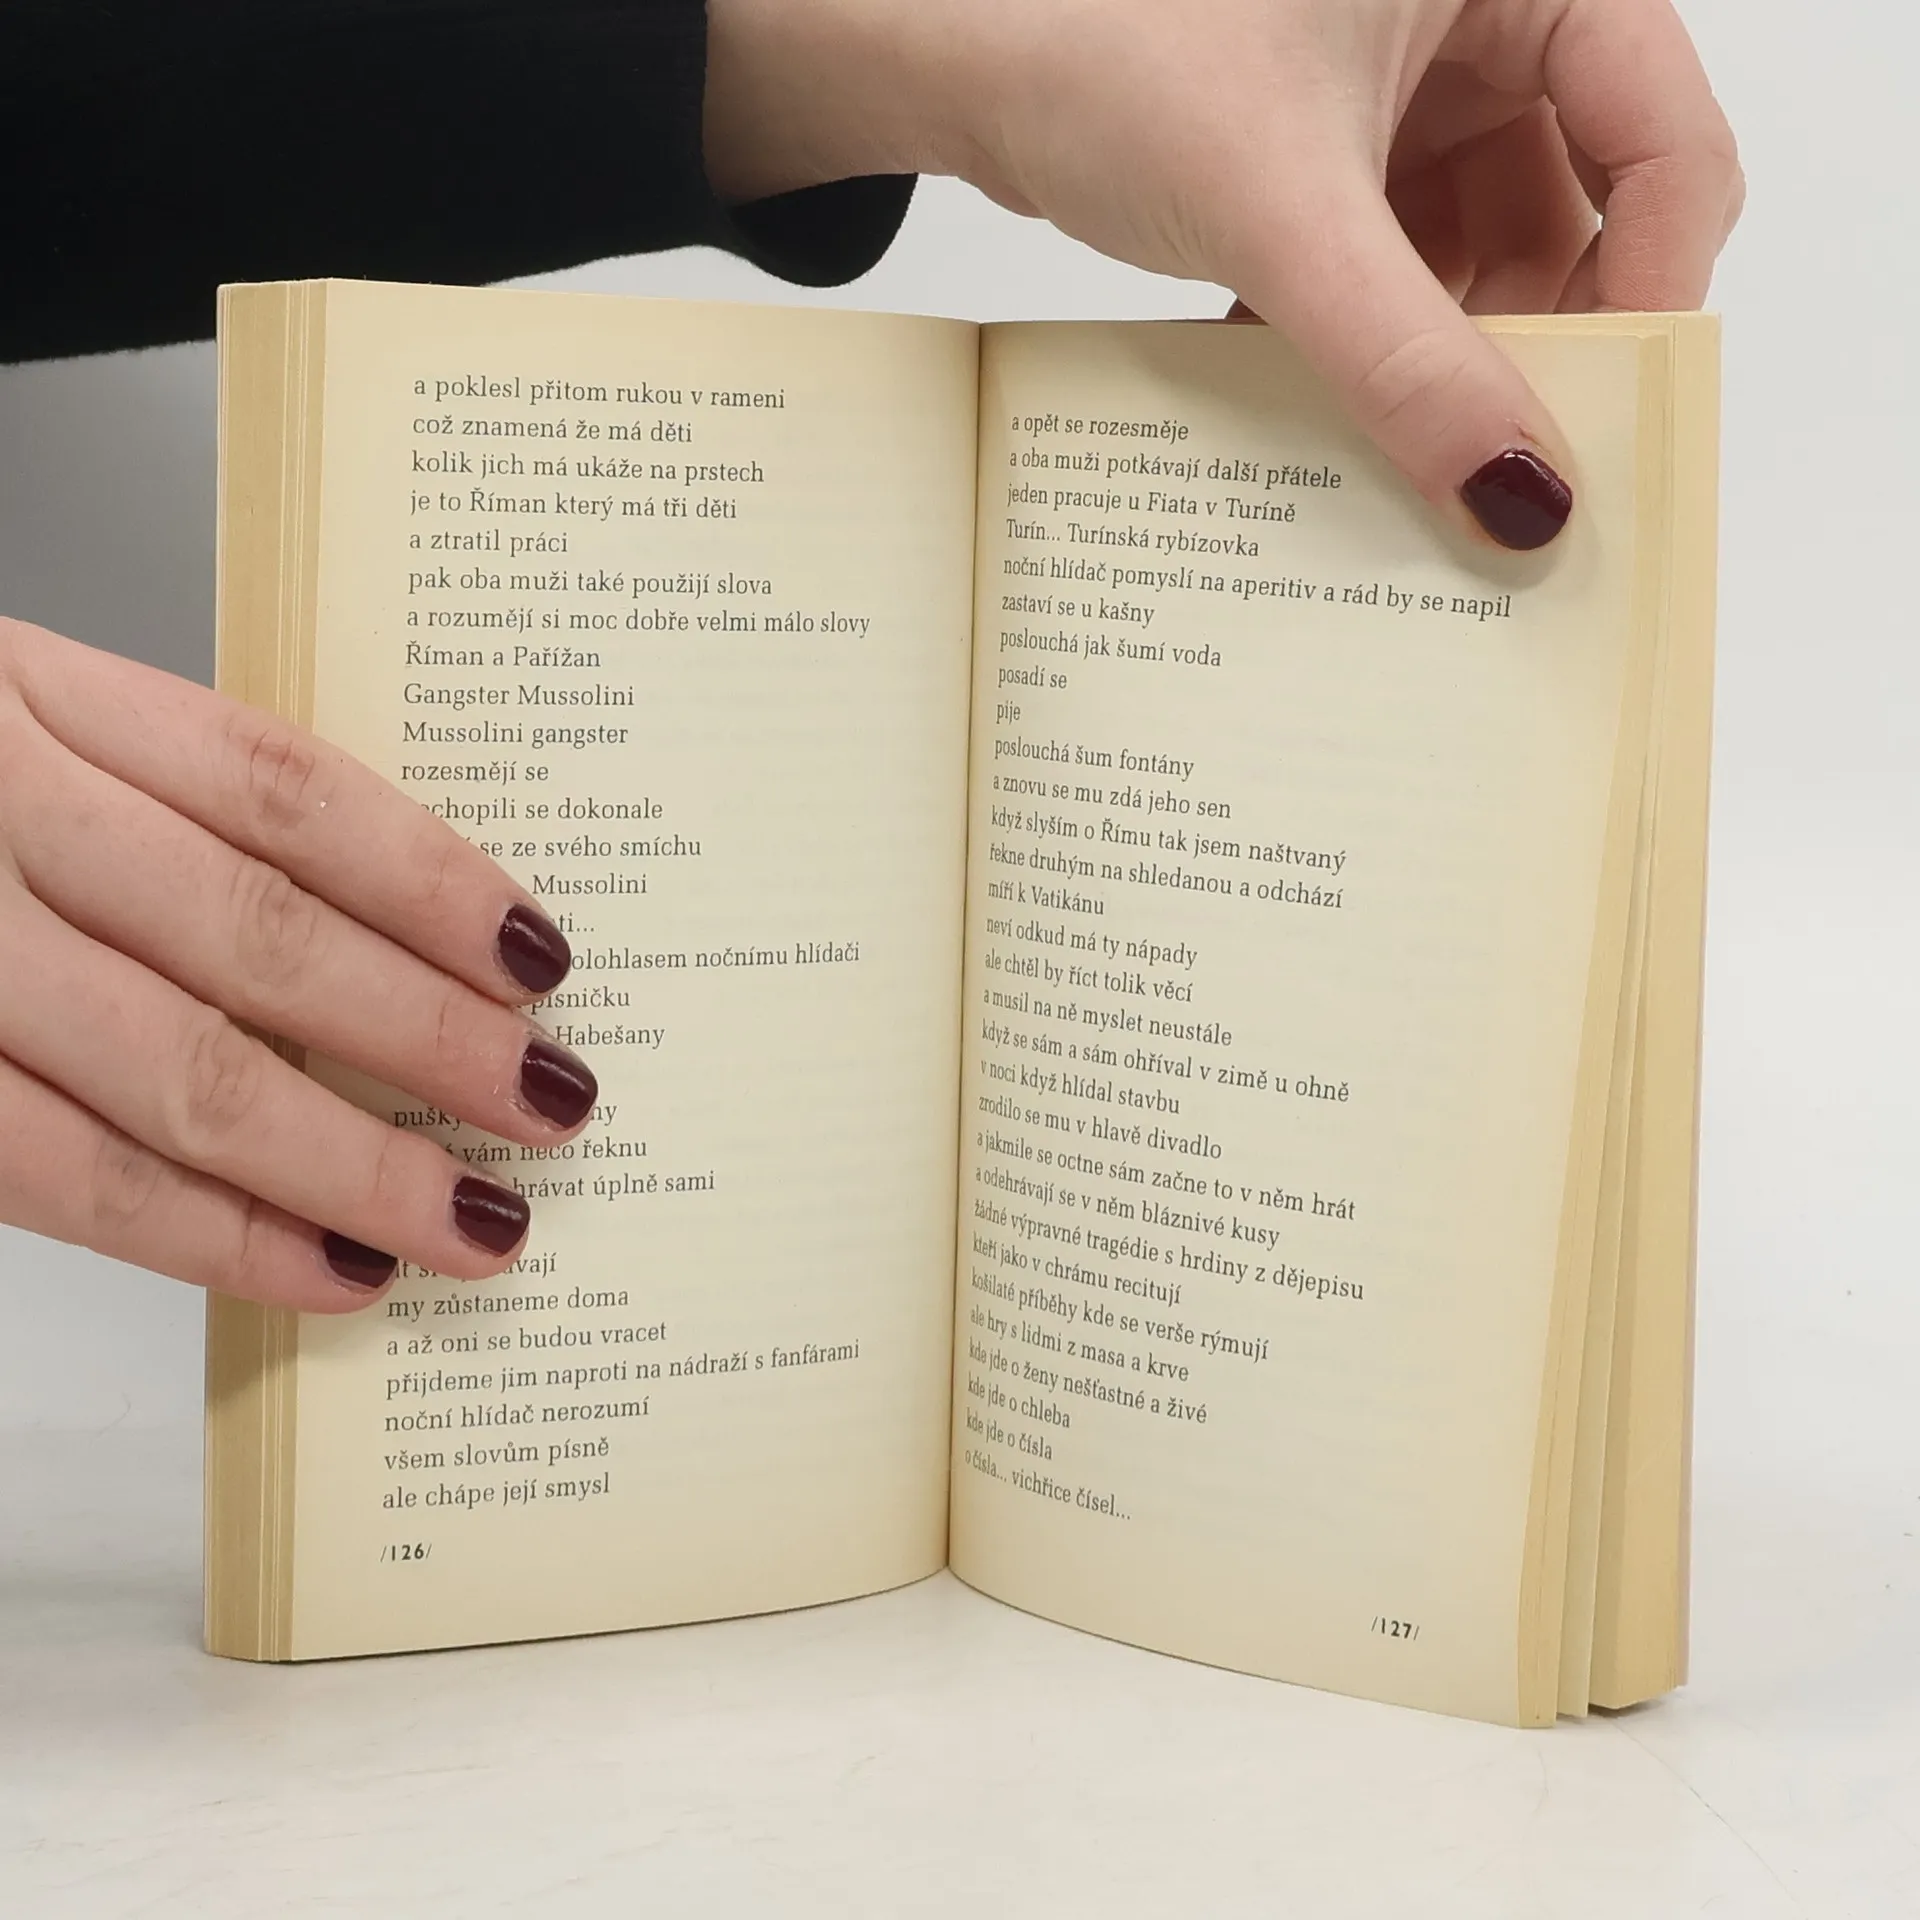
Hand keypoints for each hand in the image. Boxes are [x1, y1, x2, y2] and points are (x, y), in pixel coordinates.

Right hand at [0, 621, 597, 1309]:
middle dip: (420, 1037)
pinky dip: (208, 1235)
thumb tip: (406, 940)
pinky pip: (57, 1174)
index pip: (280, 787)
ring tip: (472, 1222)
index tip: (541, 958)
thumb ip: (172, 810)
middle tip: (552, 1104)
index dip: (428, 878)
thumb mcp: (25, 732)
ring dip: (345, 1164)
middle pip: (251, 935)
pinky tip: (322, 1267)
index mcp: (32, 696)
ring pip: (171, 1073)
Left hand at [703, 0, 1741, 548]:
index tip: (1609, 410)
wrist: (948, 47)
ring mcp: (1400, 90)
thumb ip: (1406, 357)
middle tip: (1491, 461)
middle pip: (1577, 210)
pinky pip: (1392, 264)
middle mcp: (1474, 19)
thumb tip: (1518, 493)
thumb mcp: (1282, 208)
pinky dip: (1366, 338)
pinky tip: (1320, 400)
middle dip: (1527, 340)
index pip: (1666, 129)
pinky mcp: (1327, 150)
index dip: (1656, 277)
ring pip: (1476, 253)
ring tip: (1391, 445)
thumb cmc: (1095, 35)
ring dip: (1433, 356)